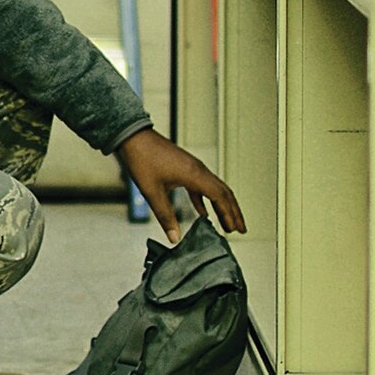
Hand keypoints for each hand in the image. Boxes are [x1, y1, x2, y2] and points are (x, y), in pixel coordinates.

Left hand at [116, 128, 245, 240]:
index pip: (220, 196)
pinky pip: (201, 186)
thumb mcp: (152, 192)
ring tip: (227, 223)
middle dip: (233, 212)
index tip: (236, 229)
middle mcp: (198, 170)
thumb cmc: (143, 159)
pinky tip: (203, 213)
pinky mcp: (185, 168)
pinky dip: (205, 200)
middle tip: (240, 229)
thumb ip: (165, 216)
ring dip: (222, 206)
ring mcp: (193, 168)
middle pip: (223, 192)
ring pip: (214, 188)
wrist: (134, 137)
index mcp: (194, 174)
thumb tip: (174, 237)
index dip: (229, 214)